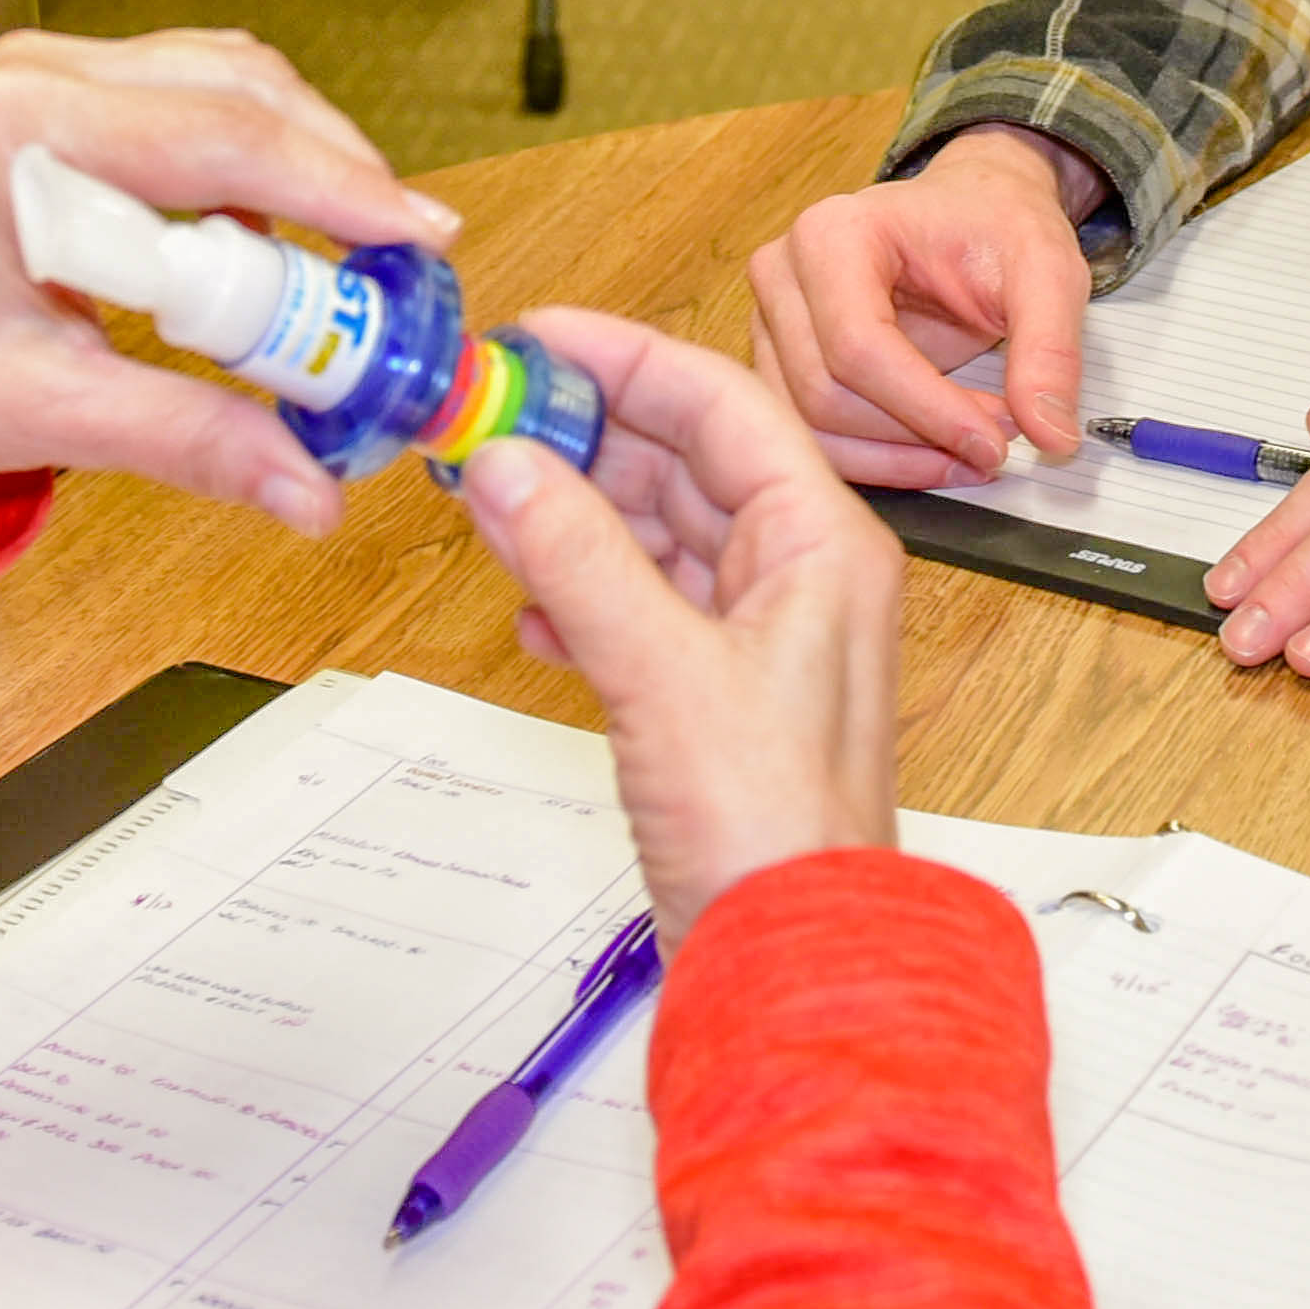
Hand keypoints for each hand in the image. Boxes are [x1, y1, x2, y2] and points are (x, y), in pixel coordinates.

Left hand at [0, 28, 456, 531]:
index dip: (337, 187)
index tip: (417, 238)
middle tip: (407, 259)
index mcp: (22, 134)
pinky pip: (200, 94)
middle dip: (339, 173)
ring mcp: (56, 73)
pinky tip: (282, 231)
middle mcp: (40, 77)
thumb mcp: (58, 414)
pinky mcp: (74, 91)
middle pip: (242, 92)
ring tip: (359, 248)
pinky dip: (260, 153)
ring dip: (306, 156)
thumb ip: (195, 441)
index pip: (220, 139)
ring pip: (233, 79)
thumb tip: (311, 488)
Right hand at [449, 307, 901, 942]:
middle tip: (488, 416)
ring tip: (489, 498)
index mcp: (822, 547)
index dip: (623, 358)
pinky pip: (643, 612)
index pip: (719, 404)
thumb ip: (576, 559)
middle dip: (584, 438)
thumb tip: (505, 462)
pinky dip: (582, 597)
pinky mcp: (716, 702)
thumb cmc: (776, 836)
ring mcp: (760, 642)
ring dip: (572, 516)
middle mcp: (801, 581)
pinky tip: (529, 610)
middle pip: (685, 462)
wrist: (795, 971)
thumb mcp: (661, 674)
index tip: (534, 337)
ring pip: (656, 538)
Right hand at [744, 125, 1097, 483]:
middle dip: (916, 436)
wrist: (974, 210)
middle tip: (994, 446)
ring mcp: (773, 320)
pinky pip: (813, 436)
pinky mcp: (781, 361)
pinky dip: (877, 461)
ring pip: (813, 428)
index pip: (859, 346)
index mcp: (834, 233)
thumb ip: (1049, 351)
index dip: (927, 409)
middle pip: (826, 395)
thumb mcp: (1047, 273)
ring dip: (895, 460)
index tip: (994, 444)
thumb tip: (1051, 436)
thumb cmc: (997, 227)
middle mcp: (784, 273)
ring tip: (969, 452)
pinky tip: (935, 455)